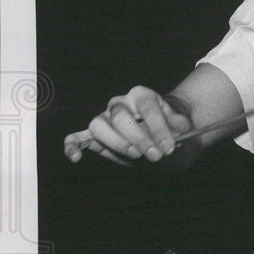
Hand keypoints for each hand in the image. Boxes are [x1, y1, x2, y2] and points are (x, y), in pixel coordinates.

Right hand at [64, 86, 191, 165]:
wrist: (161, 137)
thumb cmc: (170, 129)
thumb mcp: (180, 126)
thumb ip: (178, 126)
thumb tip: (175, 128)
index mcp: (142, 96)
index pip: (147, 108)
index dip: (159, 128)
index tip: (169, 147)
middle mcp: (120, 104)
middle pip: (121, 116)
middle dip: (138, 138)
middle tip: (154, 155)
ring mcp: (105, 118)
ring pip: (99, 125)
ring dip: (116, 143)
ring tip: (135, 155)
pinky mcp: (95, 135)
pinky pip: (77, 137)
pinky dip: (73, 146)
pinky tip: (76, 157)